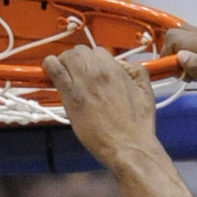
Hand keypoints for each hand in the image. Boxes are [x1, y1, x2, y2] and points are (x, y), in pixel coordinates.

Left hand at [46, 44, 163, 166]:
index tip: (93, 72)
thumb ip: (136, 72)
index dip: (94, 61)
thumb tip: (122, 65)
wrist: (128, 145)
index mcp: (115, 70)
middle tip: (78, 74)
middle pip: (80, 52)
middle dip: (78, 60)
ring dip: (64, 62)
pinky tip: (50, 70)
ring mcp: (82, 82)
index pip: (97, 51)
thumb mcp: (146, 91)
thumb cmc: (138, 124)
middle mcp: (97, 71)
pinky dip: (50, 66)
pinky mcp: (70, 96)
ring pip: (66, 57)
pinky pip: (54, 70)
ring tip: (65, 74)